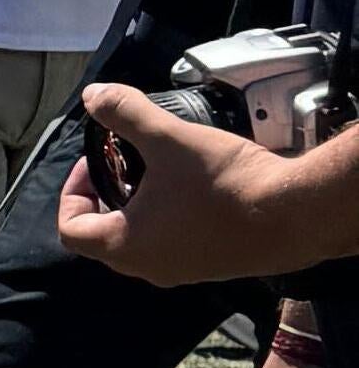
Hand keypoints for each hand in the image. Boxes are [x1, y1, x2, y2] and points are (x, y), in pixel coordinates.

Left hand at [55, 84, 313, 282]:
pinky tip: (193, 189)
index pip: (71, 229)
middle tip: (120, 165)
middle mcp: (149, 268)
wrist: (297, 216)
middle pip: (103, 238)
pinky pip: (176, 246)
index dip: (72, 192)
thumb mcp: (168, 139)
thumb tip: (93, 95)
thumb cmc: (225, 183)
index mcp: (124, 246)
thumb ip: (125, 114)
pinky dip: (170, 220)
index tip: (93, 164)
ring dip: (137, 209)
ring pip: (141, 243)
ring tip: (156, 173)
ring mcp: (184, 272)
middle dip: (104, 198)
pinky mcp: (215, 267)